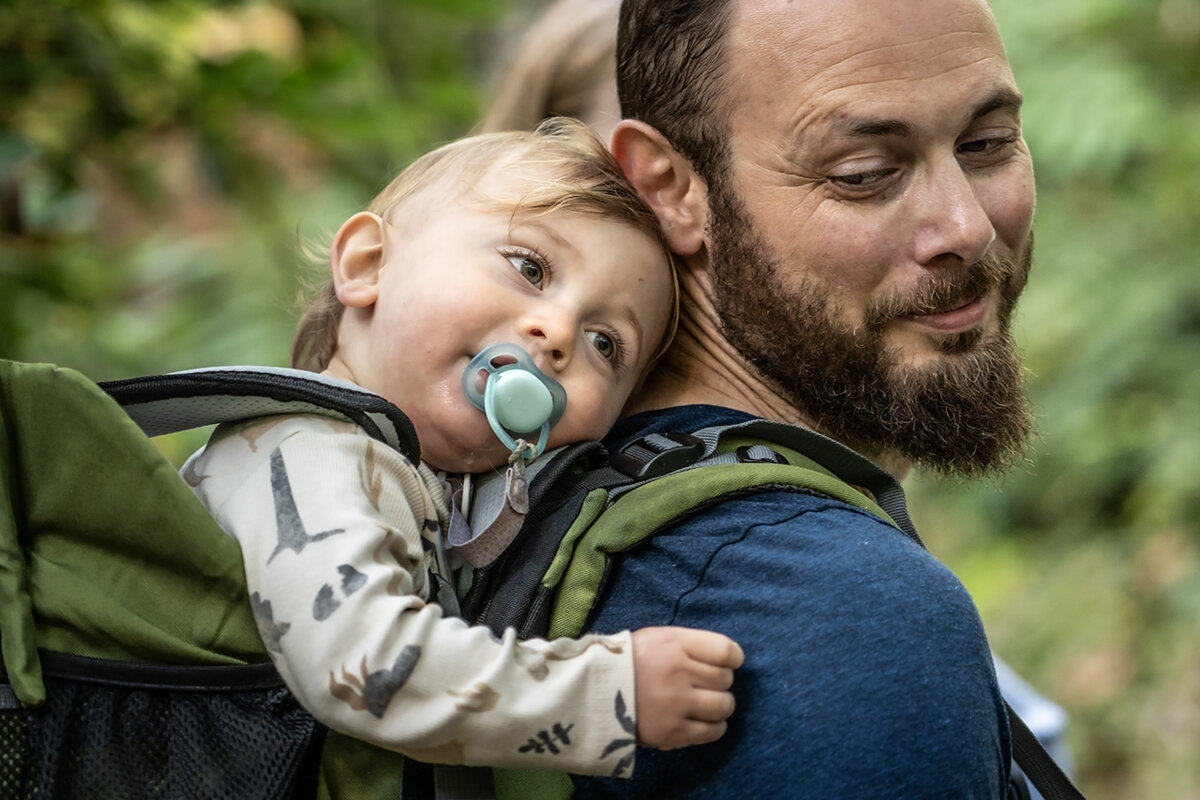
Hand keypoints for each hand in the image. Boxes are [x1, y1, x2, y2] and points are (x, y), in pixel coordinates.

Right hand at [630, 626, 744, 749]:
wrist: (593, 692)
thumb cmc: (629, 660)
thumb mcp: (658, 638)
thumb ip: (690, 645)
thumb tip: (727, 658)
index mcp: (675, 645)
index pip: (726, 651)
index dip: (733, 658)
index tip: (728, 663)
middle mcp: (680, 673)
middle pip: (726, 679)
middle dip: (720, 681)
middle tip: (704, 683)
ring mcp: (678, 705)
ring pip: (724, 706)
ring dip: (720, 705)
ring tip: (705, 703)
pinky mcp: (673, 732)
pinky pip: (713, 731)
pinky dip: (714, 726)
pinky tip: (703, 721)